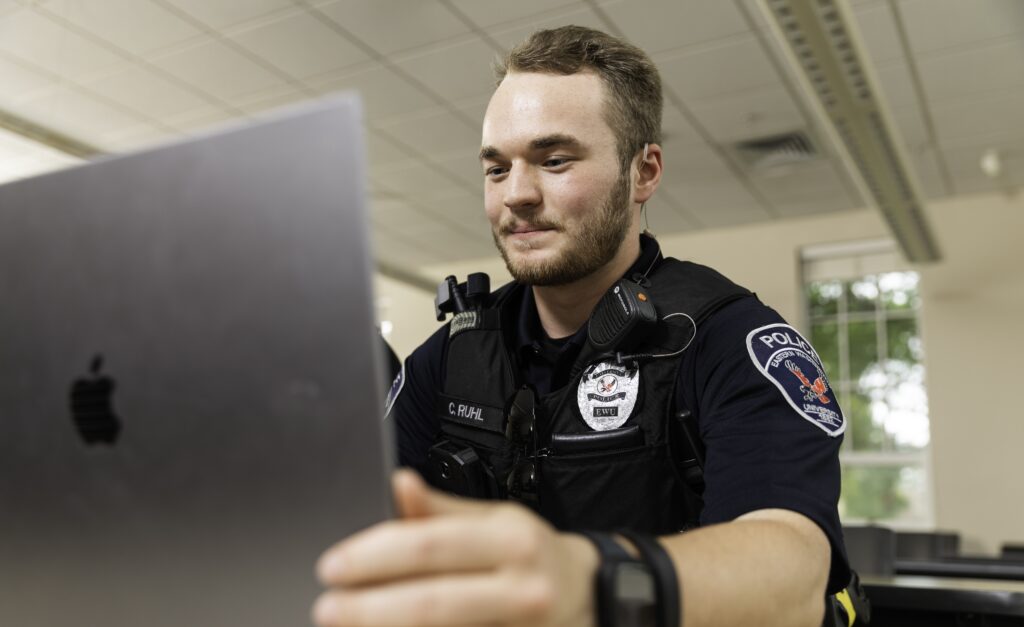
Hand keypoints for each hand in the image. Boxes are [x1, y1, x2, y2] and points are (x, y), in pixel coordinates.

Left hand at [313, 469, 598, 626]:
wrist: (592, 596)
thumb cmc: (532, 554)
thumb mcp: (496, 520)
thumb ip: (442, 510)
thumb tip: (399, 484)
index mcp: (511, 539)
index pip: (433, 546)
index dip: (376, 556)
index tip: (333, 566)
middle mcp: (521, 587)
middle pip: (433, 602)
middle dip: (370, 609)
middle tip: (326, 608)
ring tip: (349, 626)